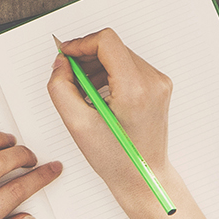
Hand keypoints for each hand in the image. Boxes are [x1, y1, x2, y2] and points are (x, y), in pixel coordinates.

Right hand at [46, 28, 171, 210]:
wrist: (142, 177)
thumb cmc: (116, 159)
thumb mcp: (77, 124)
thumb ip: (60, 88)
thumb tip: (61, 64)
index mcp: (135, 89)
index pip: (106, 41)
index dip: (81, 43)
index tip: (65, 54)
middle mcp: (152, 82)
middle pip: (112, 46)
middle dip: (85, 56)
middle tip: (68, 75)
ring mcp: (158, 83)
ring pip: (119, 54)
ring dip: (96, 65)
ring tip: (83, 90)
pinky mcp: (158, 87)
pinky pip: (128, 65)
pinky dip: (108, 72)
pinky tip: (97, 93)